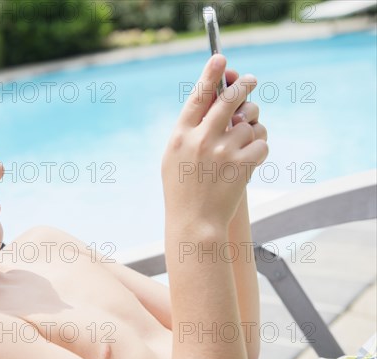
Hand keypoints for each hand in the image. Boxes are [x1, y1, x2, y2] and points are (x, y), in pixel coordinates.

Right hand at [162, 54, 267, 228]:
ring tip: (244, 143)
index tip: (221, 58)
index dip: (210, 74)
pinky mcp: (242, 165)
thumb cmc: (182, 190)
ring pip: (249, 124)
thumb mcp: (173, 157)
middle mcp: (201, 139)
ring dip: (252, 130)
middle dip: (243, 86)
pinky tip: (249, 159)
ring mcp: (222, 152)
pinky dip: (259, 149)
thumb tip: (211, 104)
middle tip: (250, 80)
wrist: (194, 223)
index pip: (197, 96)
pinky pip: (261, 144)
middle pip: (229, 100)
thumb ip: (188, 131)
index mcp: (181, 135)